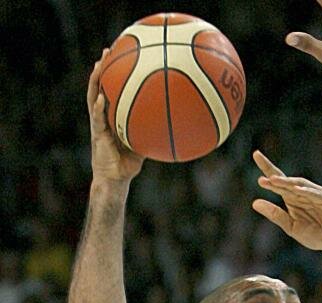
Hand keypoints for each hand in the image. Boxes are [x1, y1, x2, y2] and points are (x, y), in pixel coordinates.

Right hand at [88, 49, 143, 182]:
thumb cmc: (129, 164)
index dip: (113, 74)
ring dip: (95, 81)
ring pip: (93, 97)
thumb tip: (176, 123)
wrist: (115, 179)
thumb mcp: (145, 143)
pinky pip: (97, 119)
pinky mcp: (97, 136)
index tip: (120, 55)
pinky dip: (99, 108)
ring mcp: (97, 125)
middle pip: (99, 87)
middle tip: (107, 50)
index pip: (111, 90)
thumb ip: (154, 131)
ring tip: (98, 65)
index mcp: (112, 117)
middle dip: (102, 69)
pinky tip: (101, 98)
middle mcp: (102, 117)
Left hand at [252, 151, 321, 254]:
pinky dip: (308, 192)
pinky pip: (318, 195)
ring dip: (288, 183)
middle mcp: (304, 193)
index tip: (256, 155)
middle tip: (262, 176)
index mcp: (293, 198)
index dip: (268, 168)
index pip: (279, 181)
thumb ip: (275, 215)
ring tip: (274, 181)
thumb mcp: (292, 227)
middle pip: (288, 181)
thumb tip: (254, 203)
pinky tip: (297, 190)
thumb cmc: (316, 234)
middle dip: (276, 177)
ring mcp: (318, 196)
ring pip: (301, 186)